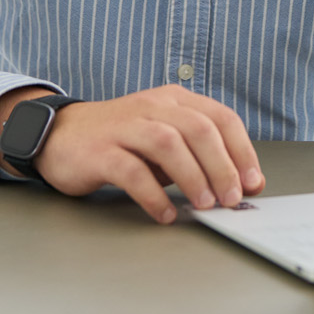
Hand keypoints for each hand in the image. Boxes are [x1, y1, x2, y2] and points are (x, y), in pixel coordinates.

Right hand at [0, 84, 264, 223]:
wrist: (60, 135)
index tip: (253, 183)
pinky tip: (165, 212)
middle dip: (222, 166)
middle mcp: (152, 106)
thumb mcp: (164, 140)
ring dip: (192, 176)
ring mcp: (125, 126)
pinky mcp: (100, 151)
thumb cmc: (121, 142)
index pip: (220, 117)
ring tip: (204, 204)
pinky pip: (131, 170)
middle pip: (198, 128)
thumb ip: (198, 156)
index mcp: (174, 100)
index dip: (241, 150)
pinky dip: (154, 194)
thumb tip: (242, 183)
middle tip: (231, 199)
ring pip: (168, 142)